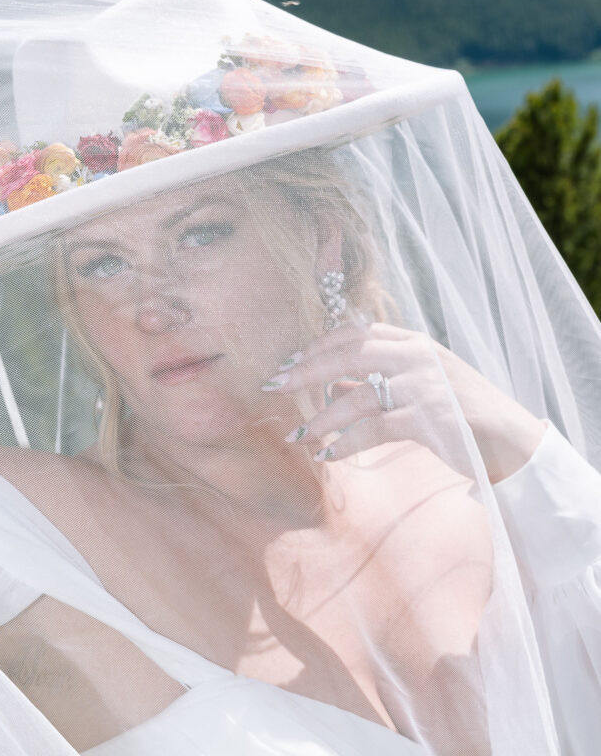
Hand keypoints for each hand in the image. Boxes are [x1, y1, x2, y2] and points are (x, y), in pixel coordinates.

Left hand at [264, 322, 547, 484]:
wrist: (511, 441)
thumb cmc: (460, 412)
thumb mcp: (419, 385)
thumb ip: (377, 381)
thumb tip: (331, 386)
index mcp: (414, 342)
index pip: (357, 333)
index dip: (320, 345)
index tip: (291, 361)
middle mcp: (417, 357)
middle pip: (349, 356)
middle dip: (307, 371)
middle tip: (275, 384)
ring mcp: (423, 386)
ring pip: (357, 397)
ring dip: (322, 418)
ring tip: (299, 435)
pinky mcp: (427, 418)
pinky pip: (373, 429)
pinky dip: (346, 442)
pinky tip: (327, 453)